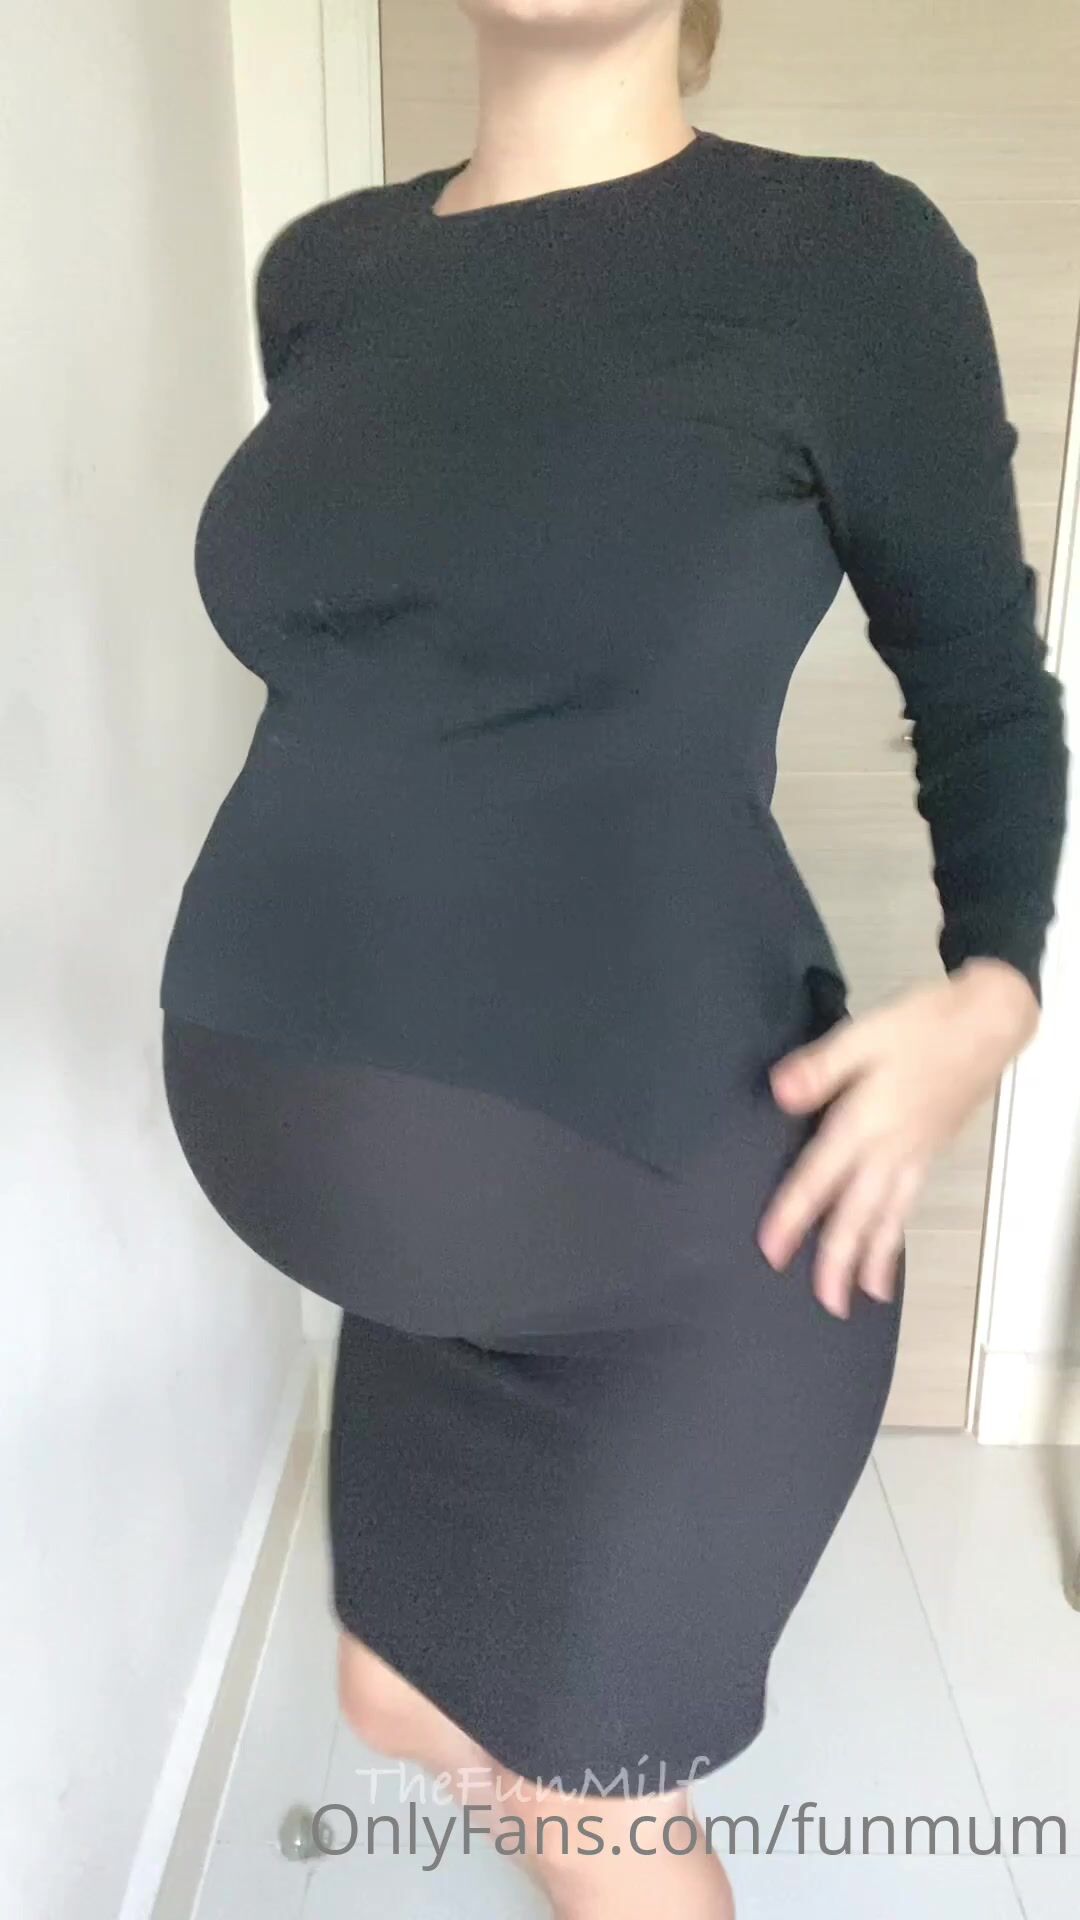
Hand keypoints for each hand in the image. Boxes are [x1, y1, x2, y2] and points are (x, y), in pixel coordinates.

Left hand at [756, 959, 1039, 1318]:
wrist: (987, 1022)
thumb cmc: (923, 1023)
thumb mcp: (863, 1033)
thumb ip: (820, 1067)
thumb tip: (779, 1092)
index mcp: (865, 1120)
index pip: (820, 1176)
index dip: (793, 1214)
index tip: (771, 1251)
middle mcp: (890, 1148)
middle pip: (858, 1212)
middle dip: (838, 1260)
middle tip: (825, 1303)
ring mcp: (914, 1154)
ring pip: (888, 1216)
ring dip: (872, 1258)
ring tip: (861, 1298)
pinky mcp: (929, 1152)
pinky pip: (909, 1204)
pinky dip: (896, 1233)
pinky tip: (887, 1251)